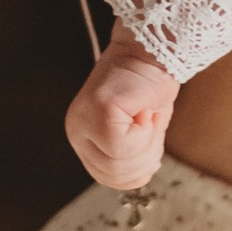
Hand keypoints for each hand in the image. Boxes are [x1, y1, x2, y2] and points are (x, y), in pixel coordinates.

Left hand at [68, 39, 177, 190]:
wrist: (155, 52)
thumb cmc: (148, 88)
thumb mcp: (140, 132)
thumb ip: (131, 157)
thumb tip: (137, 177)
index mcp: (83, 138)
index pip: (108, 178)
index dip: (138, 171)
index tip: (151, 144)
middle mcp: (77, 131)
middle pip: (114, 176)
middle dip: (145, 159)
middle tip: (152, 127)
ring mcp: (84, 121)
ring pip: (120, 164)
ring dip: (147, 144)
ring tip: (147, 116)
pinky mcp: (99, 110)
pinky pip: (126, 145)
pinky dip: (146, 132)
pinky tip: (145, 109)